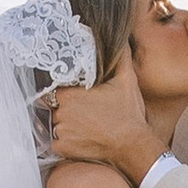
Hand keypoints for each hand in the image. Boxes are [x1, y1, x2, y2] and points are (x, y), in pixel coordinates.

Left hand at [47, 57, 157, 182]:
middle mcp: (61, 113)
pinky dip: (65, 142)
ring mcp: (60, 132)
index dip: (66, 93)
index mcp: (69, 95)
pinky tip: (82, 138)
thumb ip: (121, 56)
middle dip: (66, 108)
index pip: (56, 90)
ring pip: (55, 125)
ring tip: (85, 126)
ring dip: (65, 125)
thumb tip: (122, 39)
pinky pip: (56, 143)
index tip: (78, 96)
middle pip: (54, 107)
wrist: (132, 145)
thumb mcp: (127, 80)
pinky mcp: (62, 148)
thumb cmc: (128, 113)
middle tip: (85, 112)